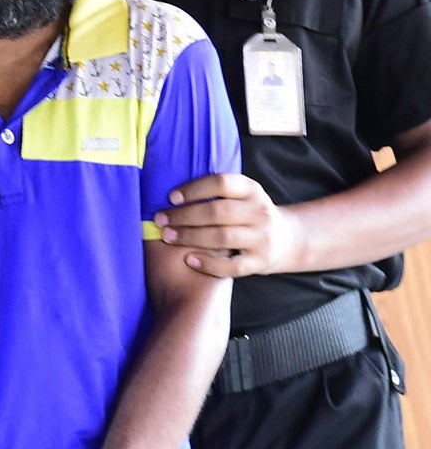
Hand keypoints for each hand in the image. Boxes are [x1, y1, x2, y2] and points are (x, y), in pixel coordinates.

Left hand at [154, 173, 304, 276]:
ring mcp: (262, 238)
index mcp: (252, 190)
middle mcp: (260, 212)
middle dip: (184, 216)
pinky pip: (232, 266)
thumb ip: (216, 193)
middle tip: (160, 220)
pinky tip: (189, 259)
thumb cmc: (249, 214)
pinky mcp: (261, 262)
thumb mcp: (242, 196)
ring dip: (190, 237)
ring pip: (222, 237)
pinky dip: (208, 264)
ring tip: (167, 236)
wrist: (288, 240)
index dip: (194, 189)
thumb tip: (171, 194)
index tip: (171, 197)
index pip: (221, 183)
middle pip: (217, 211)